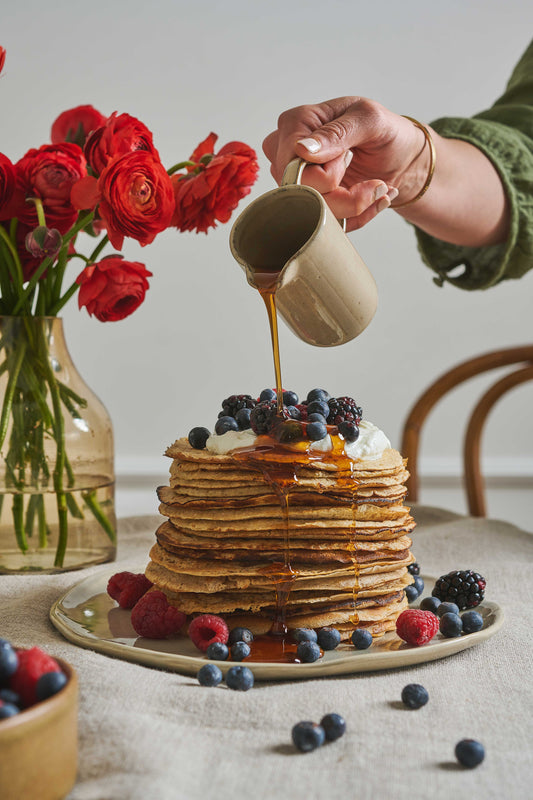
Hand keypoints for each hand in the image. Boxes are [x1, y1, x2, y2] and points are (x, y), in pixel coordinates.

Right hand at [262, 97, 428, 231]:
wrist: (401, 157)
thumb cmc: (385, 130)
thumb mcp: (370, 120)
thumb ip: (337, 133)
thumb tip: (302, 150)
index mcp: (296, 124)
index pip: (292, 166)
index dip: (326, 175)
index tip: (352, 159)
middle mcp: (288, 154)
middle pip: (300, 195)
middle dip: (343, 197)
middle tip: (372, 181)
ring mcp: (298, 181)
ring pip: (313, 214)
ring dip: (353, 208)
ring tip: (377, 189)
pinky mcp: (311, 202)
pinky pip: (326, 223)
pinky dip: (356, 217)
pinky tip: (372, 200)